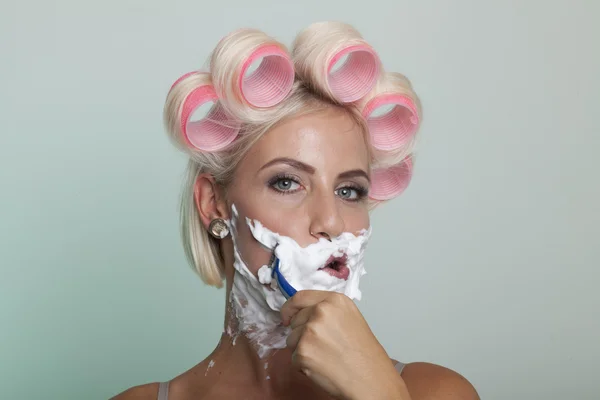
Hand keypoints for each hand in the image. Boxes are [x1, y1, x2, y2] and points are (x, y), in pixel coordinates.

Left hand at [281, 291, 410, 399]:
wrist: (370, 379)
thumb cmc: (364, 353)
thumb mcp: (349, 317)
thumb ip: (326, 310)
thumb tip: (302, 312)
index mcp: (334, 300)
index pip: (300, 297)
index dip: (290, 308)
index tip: (287, 317)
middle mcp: (320, 311)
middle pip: (295, 320)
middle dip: (301, 334)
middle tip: (323, 346)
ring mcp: (310, 331)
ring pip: (291, 339)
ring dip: (302, 350)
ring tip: (325, 357)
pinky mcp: (303, 351)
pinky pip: (293, 358)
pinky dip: (304, 365)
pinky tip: (322, 367)